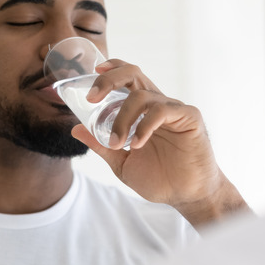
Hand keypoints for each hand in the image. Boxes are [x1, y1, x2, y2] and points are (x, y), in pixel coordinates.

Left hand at [71, 59, 248, 226]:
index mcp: (142, 110)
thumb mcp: (121, 162)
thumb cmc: (159, 178)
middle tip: (92, 98)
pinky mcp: (189, 117)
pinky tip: (137, 144)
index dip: (112, 68)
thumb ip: (100, 144)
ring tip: (116, 142)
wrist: (186, 196)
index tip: (94, 71)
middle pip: (133, 74)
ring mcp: (174, 109)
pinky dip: (144, 126)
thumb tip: (75, 129)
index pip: (128, 77)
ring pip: (142, 96)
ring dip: (122, 118)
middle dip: (109, 79)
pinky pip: (162, 111)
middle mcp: (157, 104)